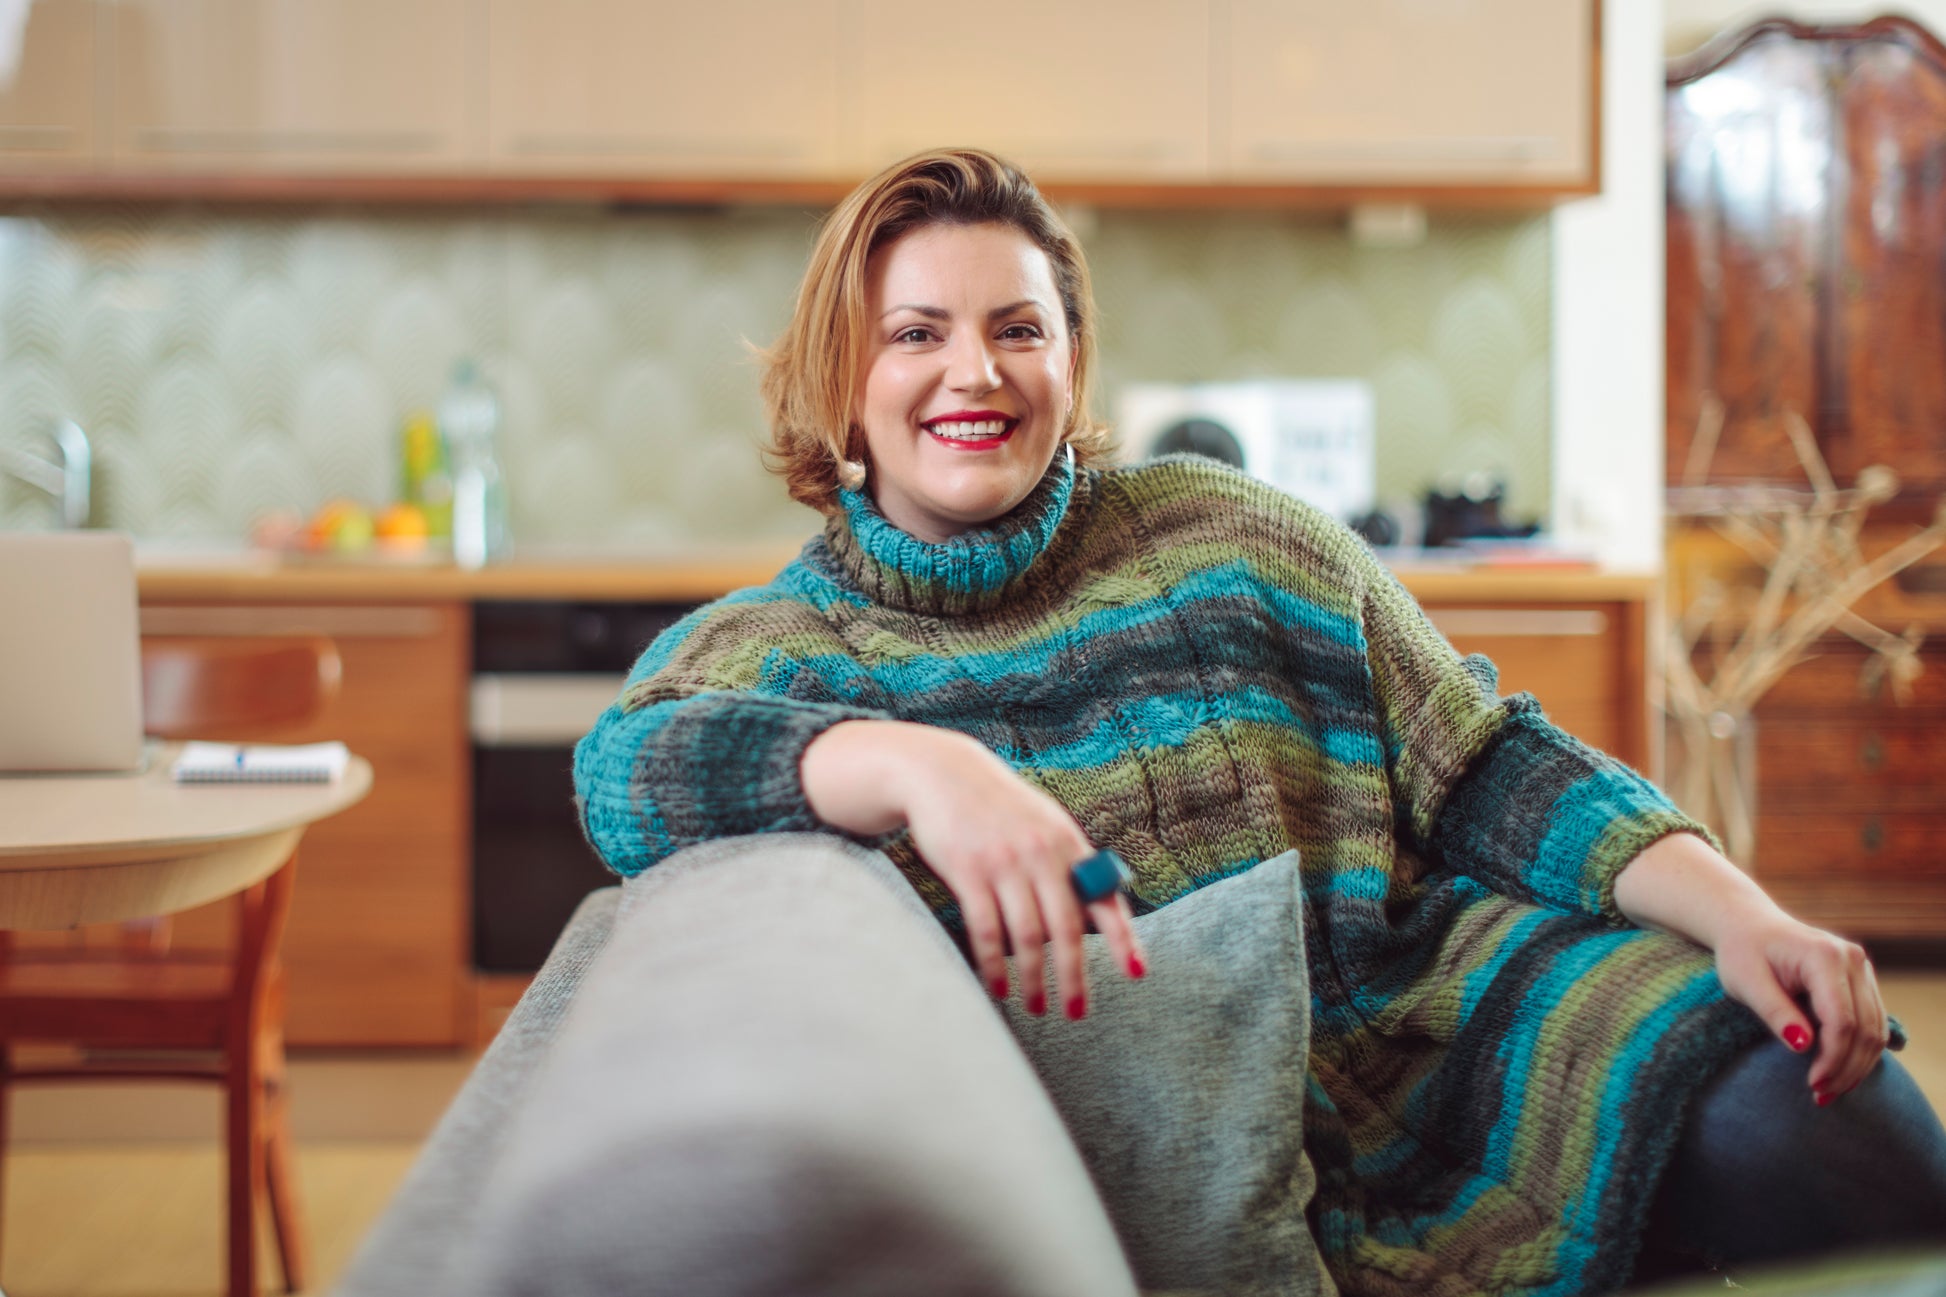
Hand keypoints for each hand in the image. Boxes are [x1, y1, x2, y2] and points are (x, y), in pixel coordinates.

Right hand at [801, 720, 1145, 1017]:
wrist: (943, 774)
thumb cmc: (1000, 807)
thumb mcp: (1044, 823)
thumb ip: (1070, 863)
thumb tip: (1101, 909)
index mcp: (1067, 843)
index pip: (1104, 897)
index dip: (1122, 938)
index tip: (1136, 973)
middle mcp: (1040, 854)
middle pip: (1066, 928)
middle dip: (1073, 976)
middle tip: (1076, 1012)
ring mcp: (1004, 863)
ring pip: (1026, 935)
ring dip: (1033, 978)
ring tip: (1037, 1006)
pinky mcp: (968, 872)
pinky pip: (985, 929)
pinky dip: (994, 963)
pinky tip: (999, 986)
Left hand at [1714, 914, 1888, 1102]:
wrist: (1748, 926)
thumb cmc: (1742, 952)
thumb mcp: (1745, 982)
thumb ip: (1775, 1012)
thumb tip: (1803, 1046)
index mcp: (1824, 956)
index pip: (1842, 1020)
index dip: (1832, 1058)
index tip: (1813, 1085)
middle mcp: (1852, 960)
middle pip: (1865, 1029)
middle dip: (1846, 1069)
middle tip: (1821, 1096)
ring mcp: (1862, 969)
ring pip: (1876, 1030)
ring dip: (1858, 1065)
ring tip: (1830, 1091)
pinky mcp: (1862, 981)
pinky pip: (1872, 1023)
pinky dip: (1861, 1051)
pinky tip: (1840, 1072)